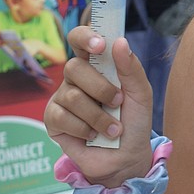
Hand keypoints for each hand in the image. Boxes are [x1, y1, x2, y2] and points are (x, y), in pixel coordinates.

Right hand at [43, 26, 154, 187]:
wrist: (126, 157)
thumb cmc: (134, 121)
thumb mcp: (141, 94)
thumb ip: (132, 69)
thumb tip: (120, 41)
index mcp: (97, 65)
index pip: (80, 39)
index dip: (85, 36)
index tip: (100, 45)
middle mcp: (76, 78)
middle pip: (74, 67)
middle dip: (101, 88)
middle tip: (118, 102)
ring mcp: (61, 98)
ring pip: (71, 96)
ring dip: (99, 116)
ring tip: (114, 129)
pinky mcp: (52, 120)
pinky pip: (61, 117)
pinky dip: (84, 129)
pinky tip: (93, 136)